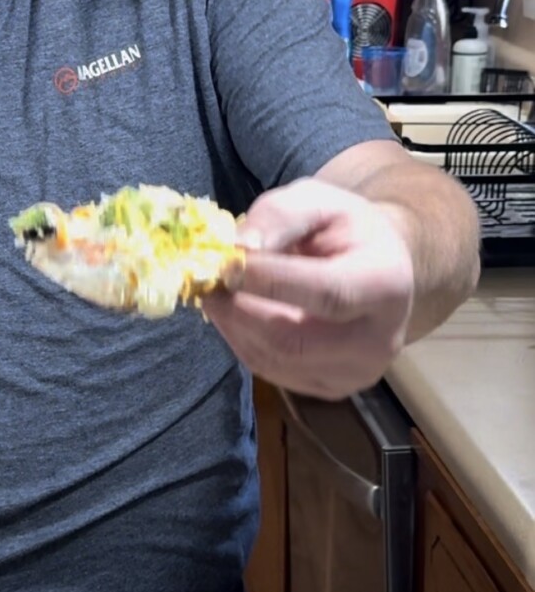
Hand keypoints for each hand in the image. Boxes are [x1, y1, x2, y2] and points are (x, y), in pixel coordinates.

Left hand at [205, 177, 414, 397]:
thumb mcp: (318, 201)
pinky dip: (242, 340)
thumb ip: (279, 216)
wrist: (379, 267)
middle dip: (239, 310)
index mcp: (385, 285)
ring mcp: (355, 373)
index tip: (224, 261)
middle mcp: (379, 340)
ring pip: (274, 360)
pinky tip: (236, 312)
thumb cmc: (344, 228)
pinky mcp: (330, 390)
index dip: (270, 282)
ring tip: (218, 292)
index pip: (327, 293)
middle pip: (294, 340)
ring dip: (233, 325)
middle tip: (207, 282)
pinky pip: (270, 371)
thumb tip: (238, 247)